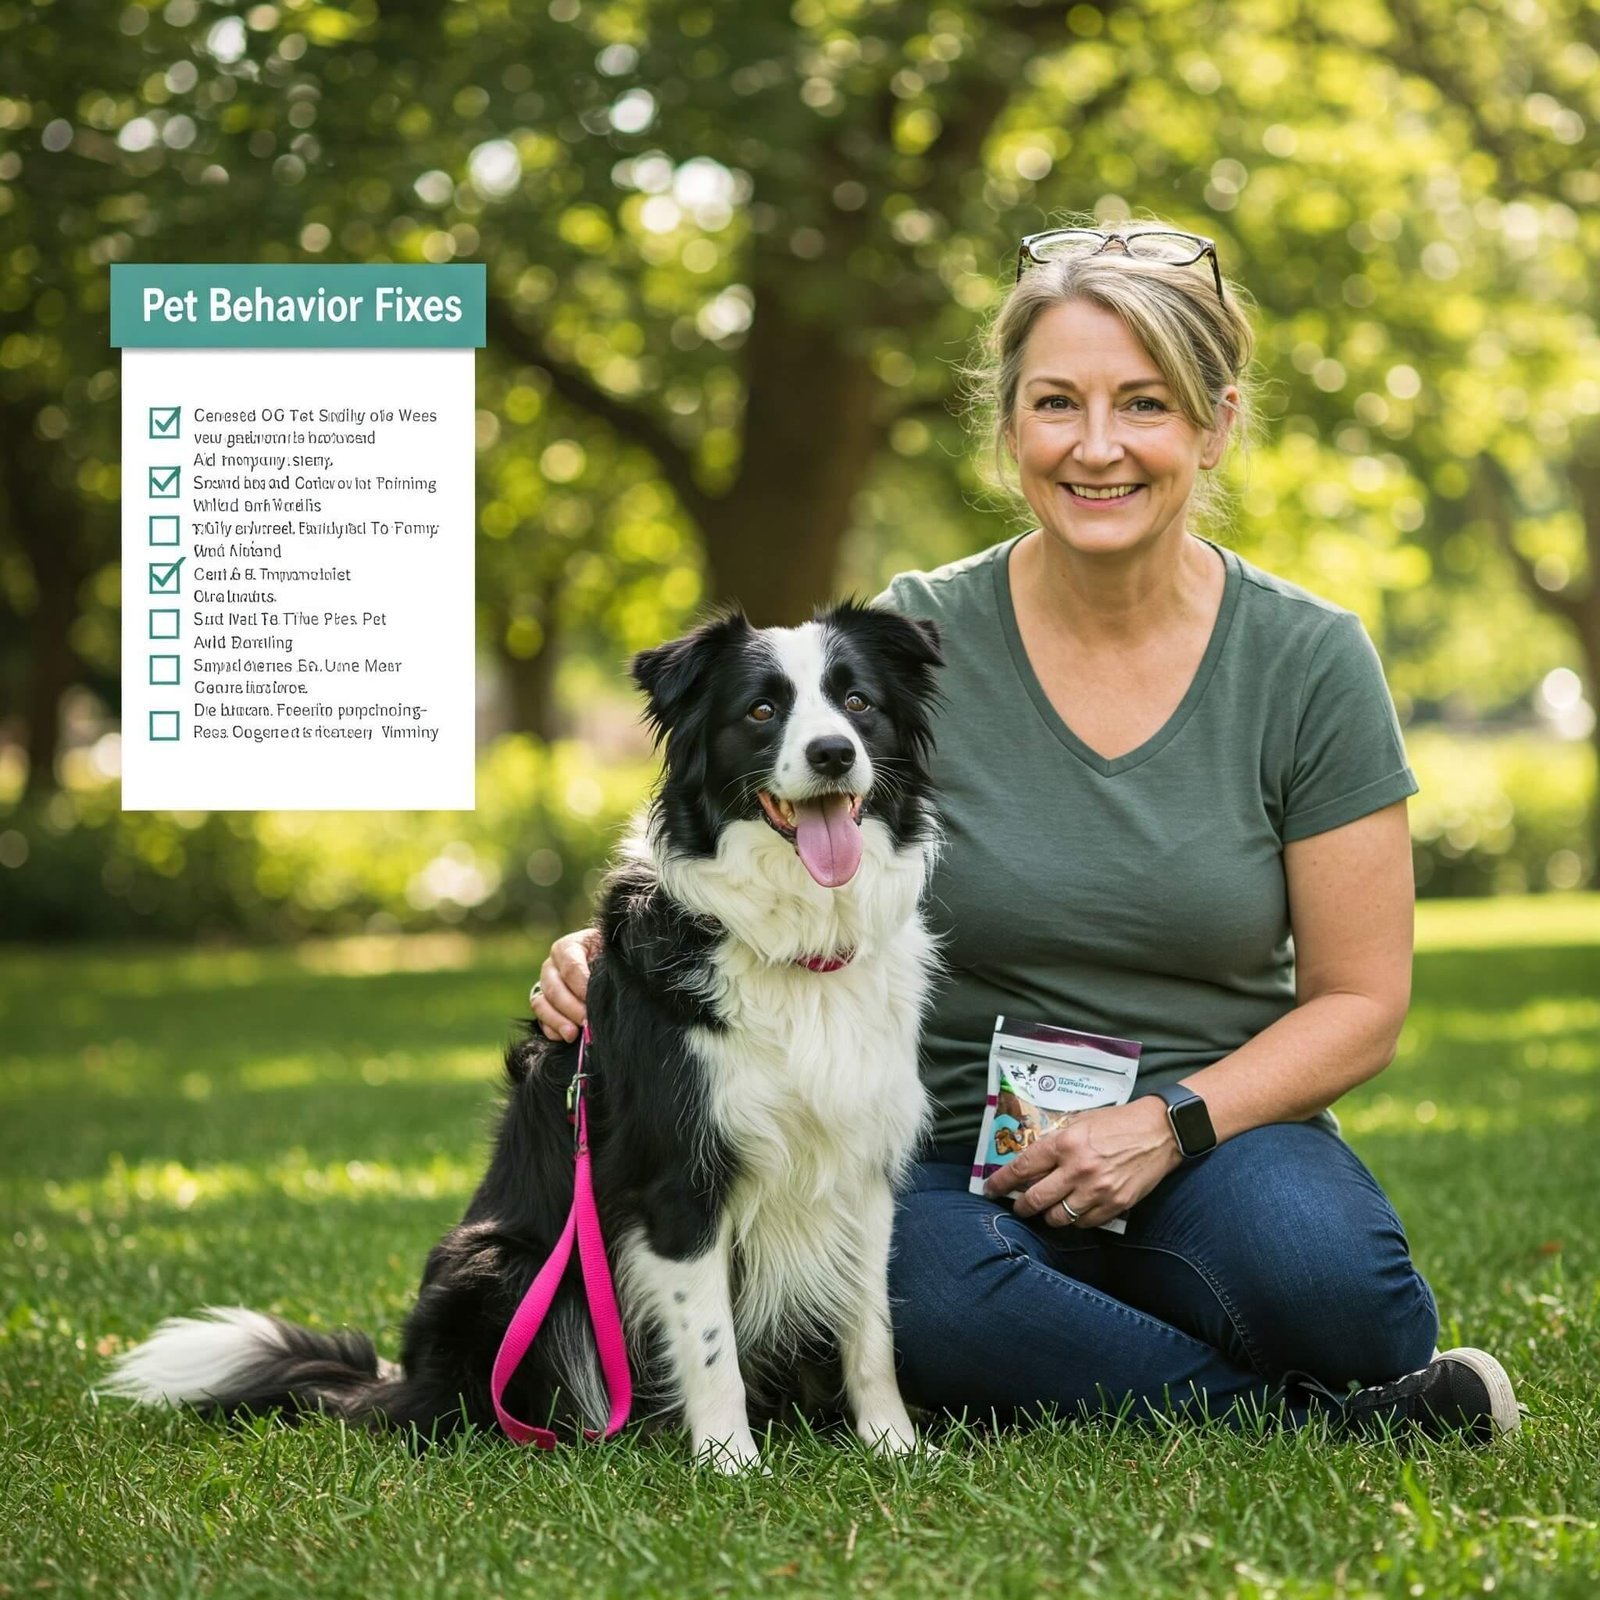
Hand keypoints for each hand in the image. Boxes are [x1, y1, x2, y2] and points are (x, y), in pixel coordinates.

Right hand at [530, 927, 600, 1041]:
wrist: (604, 963)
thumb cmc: (609, 957)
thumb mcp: (608, 953)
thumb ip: (607, 966)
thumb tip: (609, 990)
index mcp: (567, 948)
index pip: (570, 966)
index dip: (581, 985)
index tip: (595, 1000)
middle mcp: (551, 966)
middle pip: (554, 988)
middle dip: (571, 1008)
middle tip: (587, 1022)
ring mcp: (544, 986)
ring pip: (541, 1004)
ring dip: (557, 1021)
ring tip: (573, 1034)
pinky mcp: (543, 1005)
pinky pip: (540, 1019)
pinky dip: (552, 1029)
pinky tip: (566, 1037)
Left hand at [982, 1096, 1181, 1228]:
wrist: (1160, 1131)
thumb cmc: (1118, 1122)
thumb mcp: (1081, 1121)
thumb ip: (1057, 1140)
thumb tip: (1031, 1159)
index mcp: (1065, 1143)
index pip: (1022, 1168)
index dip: (1002, 1182)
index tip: (990, 1189)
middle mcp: (1077, 1169)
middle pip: (1036, 1200)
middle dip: (1021, 1206)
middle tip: (1018, 1206)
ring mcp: (1097, 1190)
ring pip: (1058, 1218)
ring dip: (1048, 1216)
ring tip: (1048, 1210)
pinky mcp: (1116, 1205)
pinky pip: (1085, 1223)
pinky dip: (1075, 1220)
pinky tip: (1075, 1210)